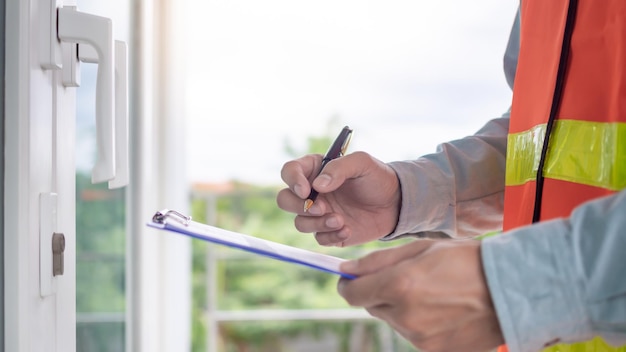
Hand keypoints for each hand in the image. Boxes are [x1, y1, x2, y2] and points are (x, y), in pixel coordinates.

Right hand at [277, 151, 400, 246]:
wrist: (396, 203)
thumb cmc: (377, 178)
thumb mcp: (362, 163)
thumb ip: (339, 168)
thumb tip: (317, 186)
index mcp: (315, 170)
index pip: (290, 172)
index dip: (292, 180)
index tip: (306, 190)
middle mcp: (311, 192)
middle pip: (285, 200)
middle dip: (299, 206)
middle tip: (322, 208)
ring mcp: (318, 214)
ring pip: (300, 223)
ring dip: (317, 224)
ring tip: (340, 220)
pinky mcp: (328, 232)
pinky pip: (319, 238)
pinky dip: (331, 236)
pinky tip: (348, 230)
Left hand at [337, 239, 503, 351]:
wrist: (512, 288)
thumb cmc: (466, 260)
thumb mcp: (421, 249)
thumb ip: (377, 261)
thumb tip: (346, 270)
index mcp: (400, 285)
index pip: (352, 293)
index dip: (347, 285)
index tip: (349, 279)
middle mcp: (406, 316)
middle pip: (373, 307)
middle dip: (381, 292)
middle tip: (408, 278)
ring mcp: (421, 338)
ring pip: (394, 321)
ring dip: (402, 308)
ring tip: (433, 293)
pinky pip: (414, 335)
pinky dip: (420, 323)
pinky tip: (443, 310)